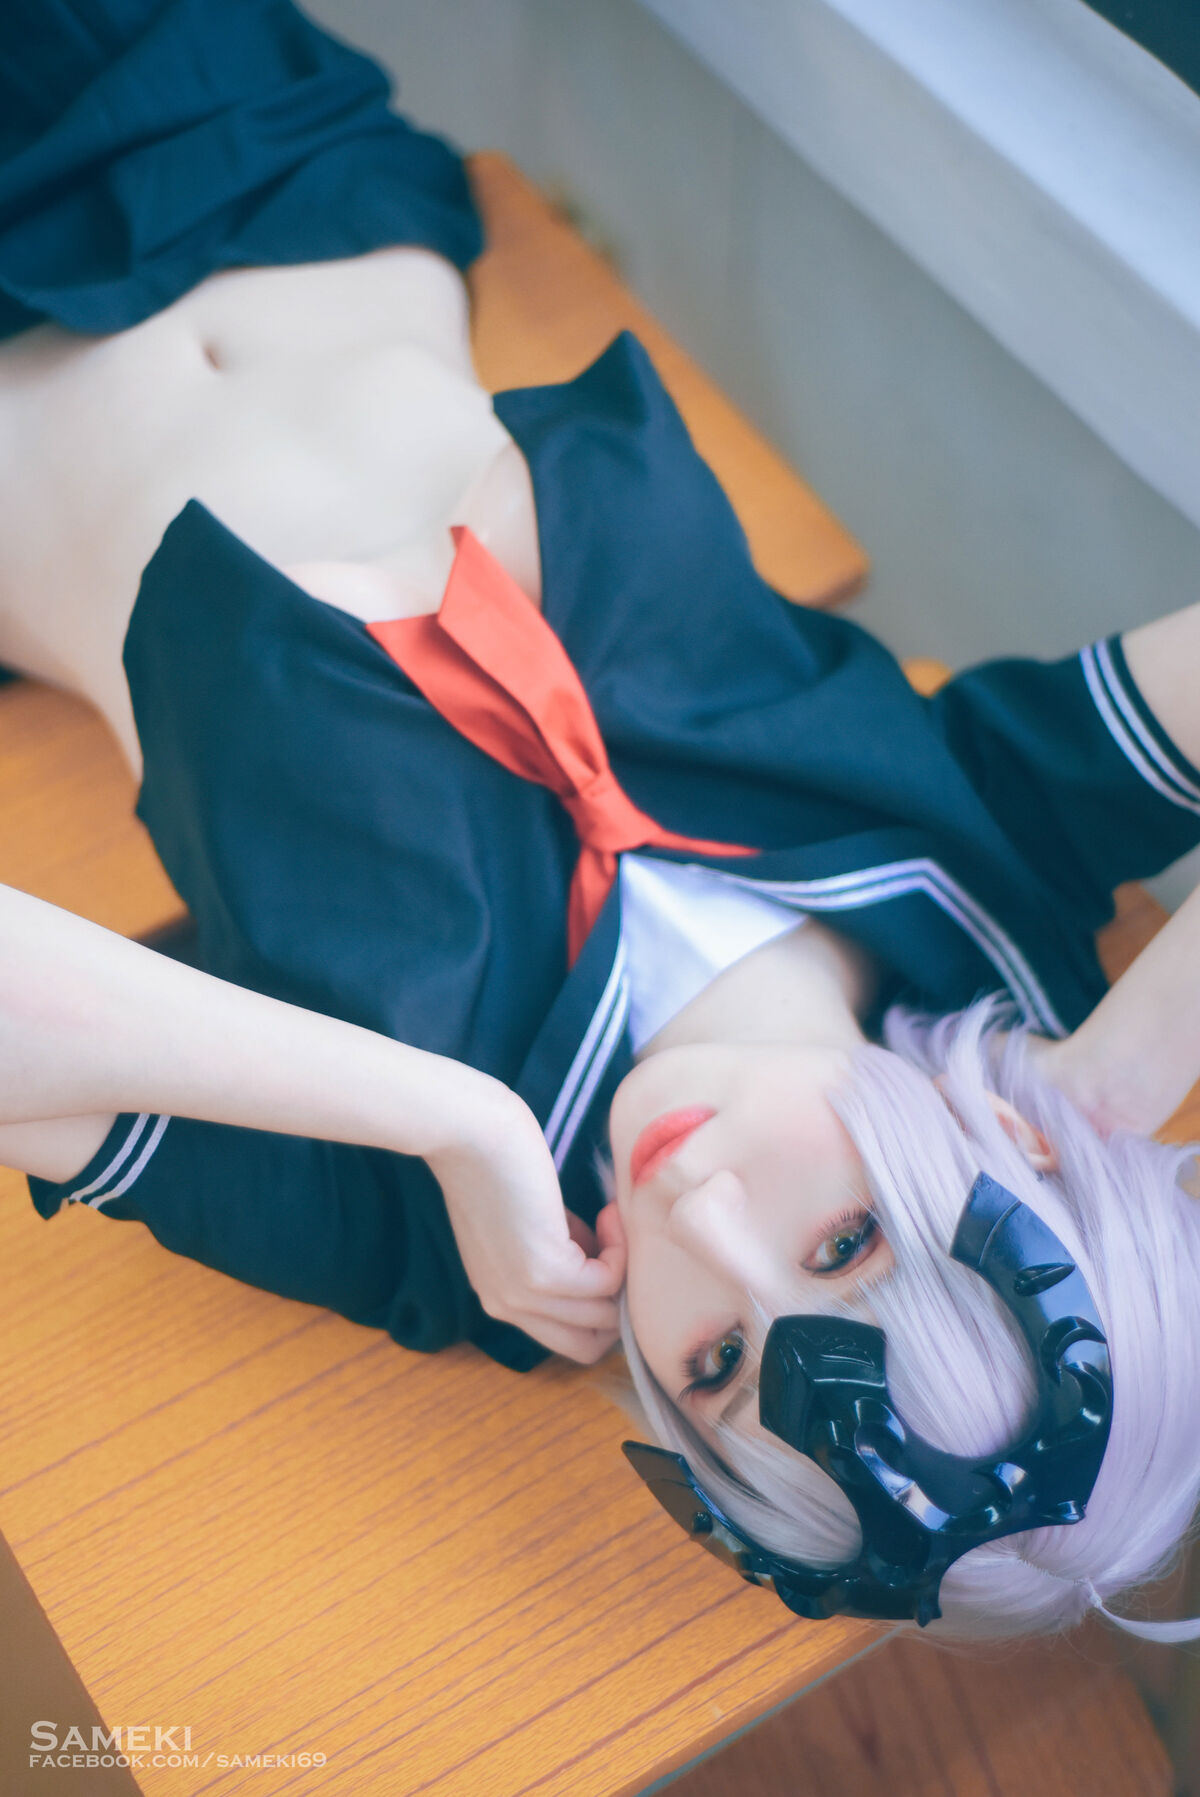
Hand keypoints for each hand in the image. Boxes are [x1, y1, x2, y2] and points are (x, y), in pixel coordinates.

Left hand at [428, 1081, 626, 1362]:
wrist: (469, 1131)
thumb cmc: (497, 1159)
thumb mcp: (527, 1222)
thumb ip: (560, 1249)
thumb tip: (598, 1257)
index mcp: (501, 1297)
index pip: (567, 1341)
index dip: (598, 1308)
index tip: (606, 1256)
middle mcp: (508, 1307)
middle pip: (589, 1346)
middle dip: (618, 1303)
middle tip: (619, 1250)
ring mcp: (525, 1293)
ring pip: (605, 1318)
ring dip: (624, 1271)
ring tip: (611, 1222)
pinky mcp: (544, 1270)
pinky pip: (607, 1282)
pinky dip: (620, 1250)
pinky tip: (607, 1214)